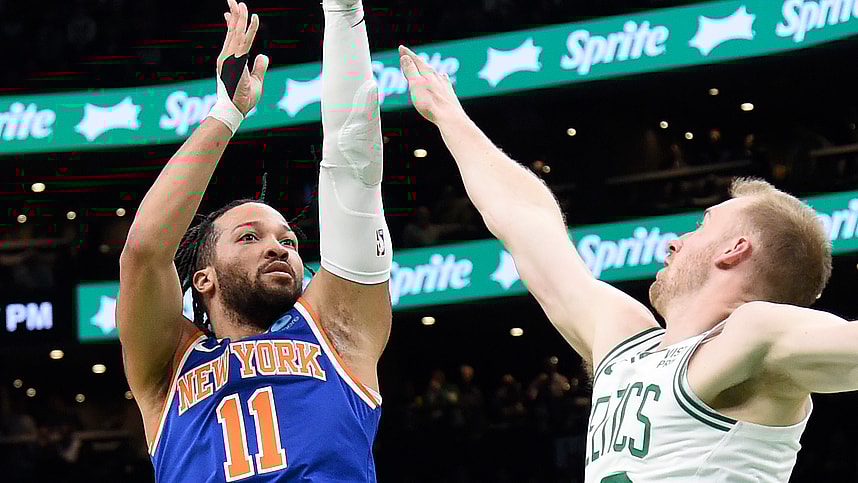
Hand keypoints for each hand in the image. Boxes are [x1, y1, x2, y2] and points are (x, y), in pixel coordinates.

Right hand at [219, 0, 267, 115]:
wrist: (235, 111)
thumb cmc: (244, 99)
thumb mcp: (256, 81)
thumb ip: (259, 68)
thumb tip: (263, 56)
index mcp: (230, 60)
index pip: (231, 38)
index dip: (232, 24)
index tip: (230, 12)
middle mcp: (227, 57)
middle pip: (232, 32)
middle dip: (235, 15)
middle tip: (235, 1)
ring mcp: (230, 59)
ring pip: (238, 33)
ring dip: (241, 18)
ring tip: (242, 5)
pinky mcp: (236, 62)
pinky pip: (245, 42)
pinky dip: (250, 29)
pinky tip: (254, 19)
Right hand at [399, 45, 463, 124]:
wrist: (450, 117)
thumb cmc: (430, 103)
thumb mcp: (415, 85)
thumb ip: (410, 71)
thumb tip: (405, 57)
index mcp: (427, 72)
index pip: (415, 60)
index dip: (407, 54)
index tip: (401, 48)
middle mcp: (437, 76)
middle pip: (424, 65)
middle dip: (415, 60)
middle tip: (408, 55)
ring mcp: (444, 84)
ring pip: (433, 73)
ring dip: (426, 69)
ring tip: (422, 65)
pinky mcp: (448, 93)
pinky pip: (442, 80)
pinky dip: (438, 77)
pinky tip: (442, 76)